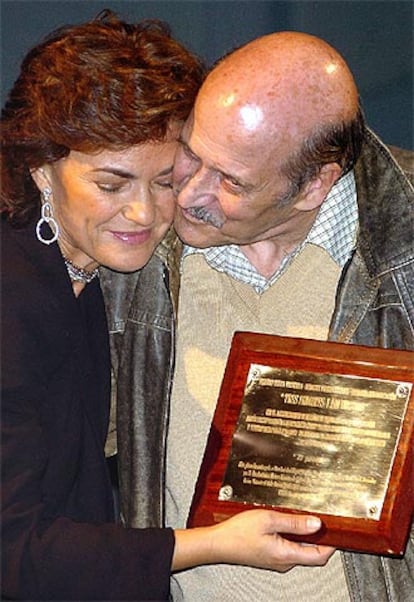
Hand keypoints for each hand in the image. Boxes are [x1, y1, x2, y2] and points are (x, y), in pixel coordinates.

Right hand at [172, 509, 334, 571]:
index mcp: (286, 555)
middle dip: (320, 538)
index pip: (319, 556)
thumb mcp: (269, 520)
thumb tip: (316, 523)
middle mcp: (283, 561)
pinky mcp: (269, 554)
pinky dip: (293, 536)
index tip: (339, 530)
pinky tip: (288, 522)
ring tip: (306, 517)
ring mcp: (276, 559)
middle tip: (325, 519)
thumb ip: (294, 523)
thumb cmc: (238, 532)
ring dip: (305, 535)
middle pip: (311, 553)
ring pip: (299, 549)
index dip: (332, 544)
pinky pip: (288, 547)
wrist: (218, 543)